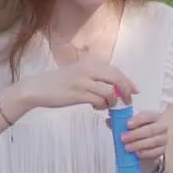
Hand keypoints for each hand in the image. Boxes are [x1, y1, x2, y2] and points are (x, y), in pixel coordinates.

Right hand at [20, 61, 137, 110]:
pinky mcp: (77, 94)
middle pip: (117, 79)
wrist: (37, 88)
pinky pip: (98, 101)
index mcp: (89, 65)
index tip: (135, 90)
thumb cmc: (57, 83)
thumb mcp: (77, 73)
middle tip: (127, 101)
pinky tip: (95, 107)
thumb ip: (93, 76)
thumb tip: (111, 86)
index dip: (128, 81)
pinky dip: (101, 106)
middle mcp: (87, 71)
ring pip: (109, 92)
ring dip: (112, 102)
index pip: (115, 71)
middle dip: (126, 91)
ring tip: (106, 106)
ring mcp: (83, 82)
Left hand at [117, 110, 169, 163]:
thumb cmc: (139, 132)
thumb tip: (109, 120)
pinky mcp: (163, 150)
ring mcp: (164, 138)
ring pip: (154, 141)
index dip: (138, 120)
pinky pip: (156, 152)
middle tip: (123, 138)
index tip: (127, 125)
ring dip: (139, 144)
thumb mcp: (130, 126)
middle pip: (151, 129)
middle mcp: (162, 126)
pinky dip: (146, 153)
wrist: (147, 146)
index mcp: (154, 116)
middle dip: (136, 134)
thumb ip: (120, 122)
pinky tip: (137, 154)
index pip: (148, 116)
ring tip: (127, 148)